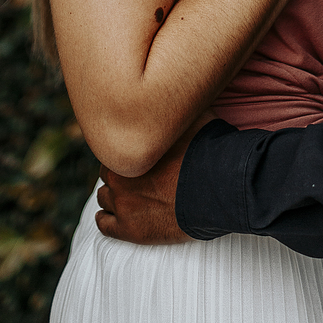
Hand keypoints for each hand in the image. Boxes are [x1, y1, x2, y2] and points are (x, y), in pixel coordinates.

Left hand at [95, 114, 212, 244]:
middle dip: (120, 174)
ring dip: (114, 196)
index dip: (127, 153)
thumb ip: (179, 107)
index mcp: (130, 147)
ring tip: (130, 198)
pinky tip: (116, 217)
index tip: (139, 157)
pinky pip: (103, 225)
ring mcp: (122, 204)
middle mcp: (119, 174)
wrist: (219, 190)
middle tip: (137, 177)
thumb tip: (182, 92)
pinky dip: (107, 219)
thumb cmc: (208, 152)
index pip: (114, 148)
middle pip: (108, 173)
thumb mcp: (195, 117)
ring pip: (104, 198)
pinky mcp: (129, 230)